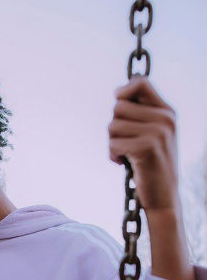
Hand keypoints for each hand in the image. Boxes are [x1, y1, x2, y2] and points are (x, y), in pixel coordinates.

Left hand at [108, 76, 178, 212]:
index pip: (140, 82)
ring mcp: (158, 132)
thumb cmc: (150, 166)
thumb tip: (118, 92)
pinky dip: (112, 155)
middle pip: (119, 106)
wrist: (163, 197)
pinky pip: (113, 143)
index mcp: (167, 112)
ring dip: (112, 142)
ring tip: (124, 154)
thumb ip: (139, 114)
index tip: (117, 103)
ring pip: (113, 125)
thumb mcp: (151, 135)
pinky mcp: (147, 148)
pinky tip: (123, 163)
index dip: (122, 91)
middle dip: (114, 126)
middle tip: (123, 143)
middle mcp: (165, 119)